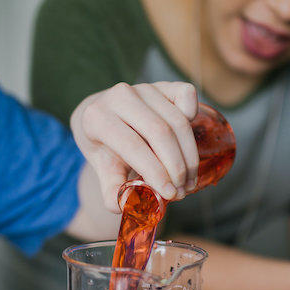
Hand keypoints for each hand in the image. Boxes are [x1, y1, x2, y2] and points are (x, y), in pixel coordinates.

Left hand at [71, 81, 199, 211]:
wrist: (101, 114)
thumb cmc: (104, 145)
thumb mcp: (102, 168)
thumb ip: (112, 190)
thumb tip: (128, 205)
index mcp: (97, 117)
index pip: (133, 145)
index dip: (155, 171)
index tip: (170, 193)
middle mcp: (120, 96)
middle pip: (159, 133)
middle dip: (176, 166)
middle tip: (182, 191)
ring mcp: (143, 88)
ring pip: (177, 120)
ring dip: (189, 155)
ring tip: (189, 181)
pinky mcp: (163, 85)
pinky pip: (186, 94)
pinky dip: (193, 115)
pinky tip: (189, 143)